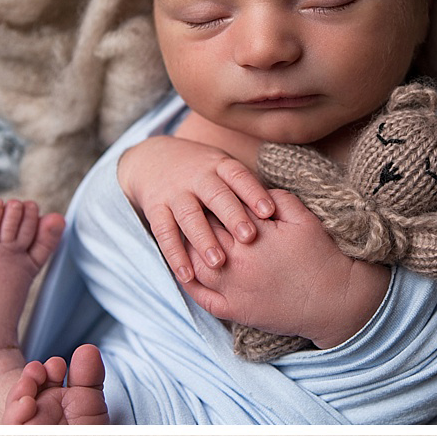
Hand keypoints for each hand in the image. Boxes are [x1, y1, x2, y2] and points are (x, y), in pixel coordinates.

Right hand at [117, 128, 278, 288]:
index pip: (238, 176)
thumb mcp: (225, 169)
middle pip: (216, 195)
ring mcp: (175, 193)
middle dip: (232, 215)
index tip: (269, 211)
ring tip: (218, 262)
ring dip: (203, 238)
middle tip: (248, 237)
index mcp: (220, 166)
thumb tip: (282, 210)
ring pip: (189, 215)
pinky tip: (187, 275)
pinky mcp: (156, 209)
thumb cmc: (204, 173)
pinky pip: (164, 233)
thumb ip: (247, 188)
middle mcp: (197, 177)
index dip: (253, 192)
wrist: (154, 160)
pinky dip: (175, 255)